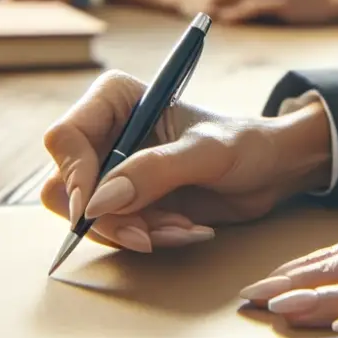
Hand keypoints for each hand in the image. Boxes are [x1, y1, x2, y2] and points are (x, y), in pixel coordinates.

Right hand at [40, 71, 333, 251]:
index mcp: (115, 100)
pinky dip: (149, 238)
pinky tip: (187, 229)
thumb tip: (98, 203)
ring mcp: (113, 171)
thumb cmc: (247, 144)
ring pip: (88, 217)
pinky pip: (116, 231)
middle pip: (66, 186)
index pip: (65, 138)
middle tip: (149, 234)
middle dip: (109, 217)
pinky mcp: (128, 202)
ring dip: (135, 232)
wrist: (272, 170)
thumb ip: (154, 172)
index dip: (73, 175)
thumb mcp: (207, 153)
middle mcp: (106, 133)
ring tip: (184, 226)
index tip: (93, 209)